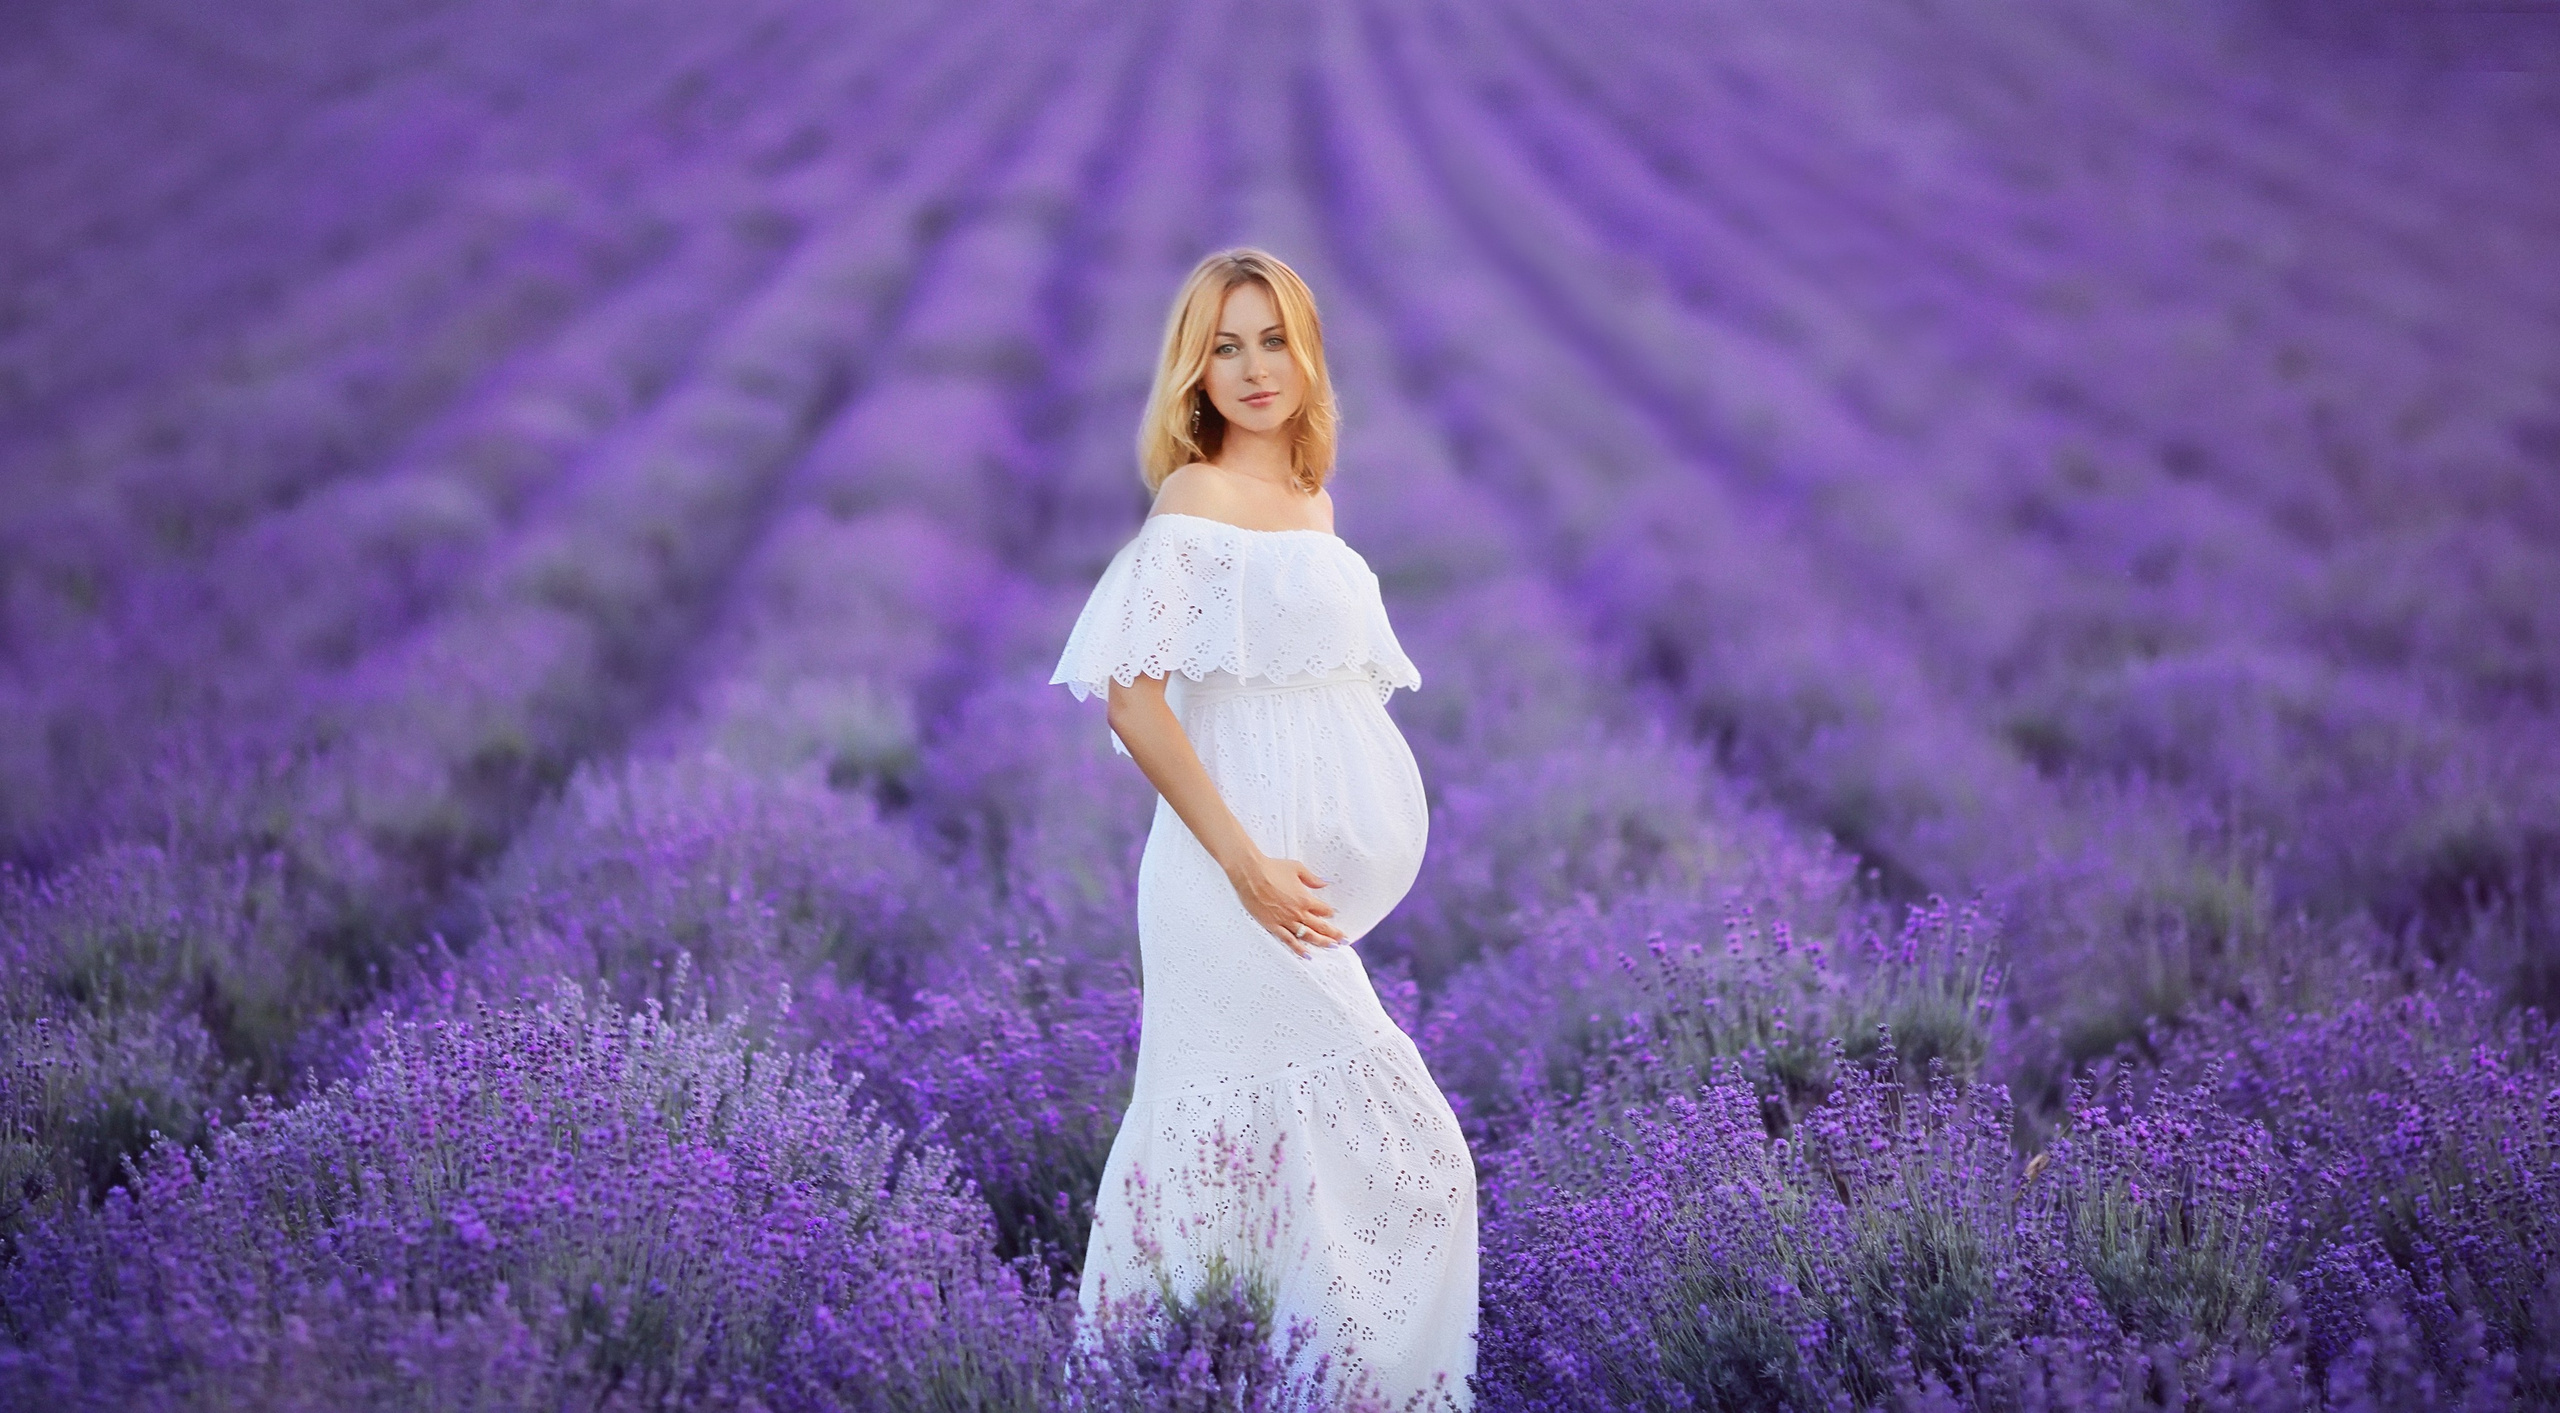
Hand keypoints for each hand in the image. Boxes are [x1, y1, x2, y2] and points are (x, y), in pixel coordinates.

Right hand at [1227, 852, 1347, 958]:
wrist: (1251, 874)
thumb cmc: (1271, 868)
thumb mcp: (1297, 868)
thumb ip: (1312, 878)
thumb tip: (1324, 883)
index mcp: (1305, 898)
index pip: (1323, 910)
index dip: (1330, 913)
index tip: (1334, 916)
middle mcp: (1297, 912)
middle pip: (1320, 926)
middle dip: (1334, 934)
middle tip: (1343, 940)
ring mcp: (1285, 920)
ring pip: (1308, 936)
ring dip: (1321, 942)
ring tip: (1332, 947)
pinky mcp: (1273, 926)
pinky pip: (1289, 940)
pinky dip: (1298, 949)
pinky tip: (1306, 954)